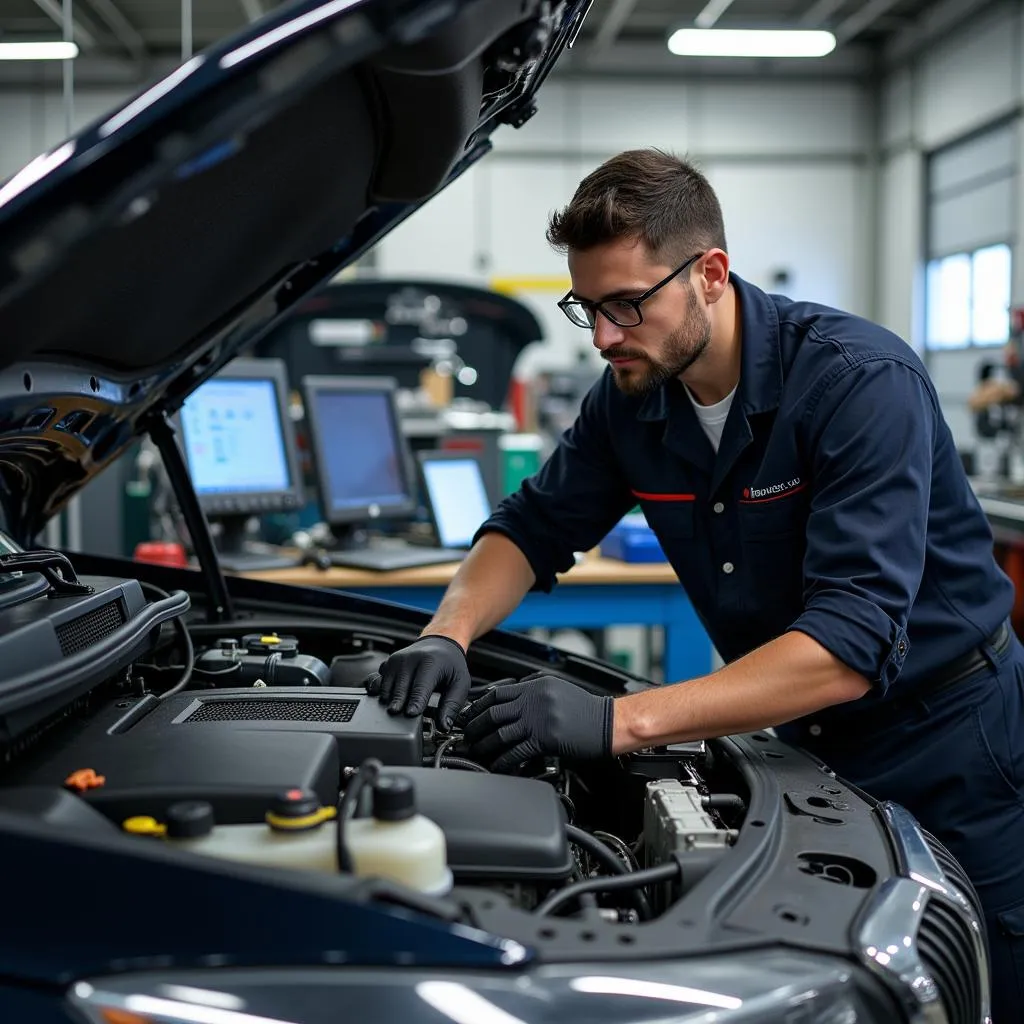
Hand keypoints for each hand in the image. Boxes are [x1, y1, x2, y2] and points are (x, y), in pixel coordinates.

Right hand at [365, 635, 470, 729]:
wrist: (439, 643)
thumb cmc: (450, 665)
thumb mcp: (460, 683)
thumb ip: (452, 705)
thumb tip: (444, 726)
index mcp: (430, 662)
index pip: (420, 686)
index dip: (415, 702)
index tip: (411, 714)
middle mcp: (410, 659)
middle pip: (400, 689)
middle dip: (399, 705)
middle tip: (400, 718)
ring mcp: (395, 661)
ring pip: (385, 688)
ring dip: (390, 701)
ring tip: (399, 709)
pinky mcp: (386, 664)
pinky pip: (376, 681)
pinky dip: (379, 692)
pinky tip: (387, 698)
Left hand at [460, 672, 612, 771]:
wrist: (608, 723)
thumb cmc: (586, 708)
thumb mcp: (558, 688)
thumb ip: (534, 688)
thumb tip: (513, 693)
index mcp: (535, 686)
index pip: (497, 694)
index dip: (477, 706)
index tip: (468, 716)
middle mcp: (534, 700)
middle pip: (493, 713)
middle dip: (475, 726)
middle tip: (465, 736)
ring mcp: (539, 720)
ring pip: (501, 733)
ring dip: (484, 744)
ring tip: (475, 752)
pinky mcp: (546, 740)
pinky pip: (516, 751)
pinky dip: (502, 760)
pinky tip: (495, 765)